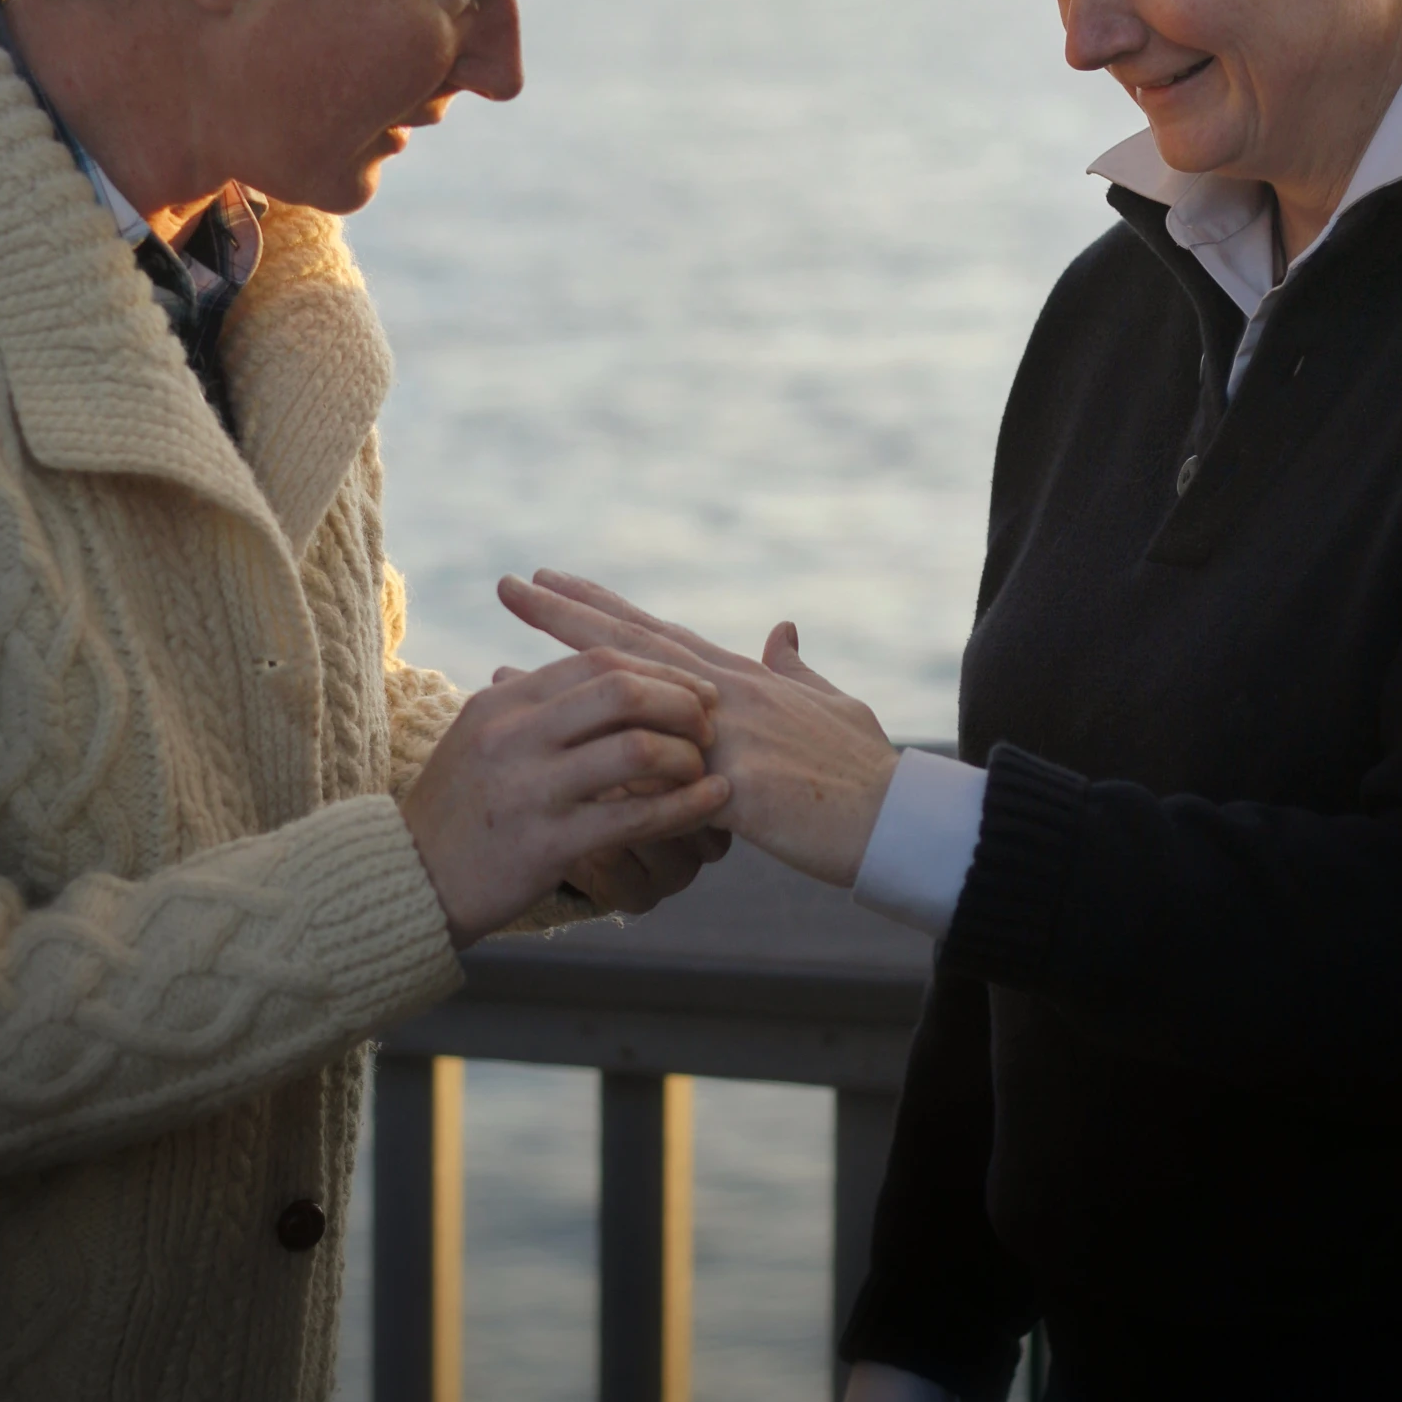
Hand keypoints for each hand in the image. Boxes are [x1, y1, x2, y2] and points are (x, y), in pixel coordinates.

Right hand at [400, 648, 730, 948]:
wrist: (406, 883)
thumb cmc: (460, 809)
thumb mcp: (483, 737)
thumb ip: (538, 703)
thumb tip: (608, 670)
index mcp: (500, 703)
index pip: (596, 661)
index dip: (658, 670)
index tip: (695, 688)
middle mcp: (512, 736)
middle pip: (620, 690)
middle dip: (680, 701)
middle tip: (710, 723)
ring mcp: (527, 790)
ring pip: (634, 750)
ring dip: (685, 755)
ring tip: (706, 768)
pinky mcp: (544, 844)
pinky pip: (633, 817)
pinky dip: (684, 806)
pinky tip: (712, 803)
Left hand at [497, 570, 898, 886]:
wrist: (899, 820)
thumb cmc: (865, 771)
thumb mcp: (833, 708)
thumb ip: (797, 671)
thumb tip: (782, 630)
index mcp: (742, 679)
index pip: (657, 633)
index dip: (605, 606)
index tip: (554, 581)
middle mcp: (727, 694)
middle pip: (632, 644)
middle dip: (566, 615)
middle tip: (509, 585)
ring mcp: (730, 734)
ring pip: (632, 695)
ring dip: (565, 679)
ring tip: (502, 662)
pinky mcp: (738, 782)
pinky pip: (658, 773)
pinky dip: (606, 762)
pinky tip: (555, 752)